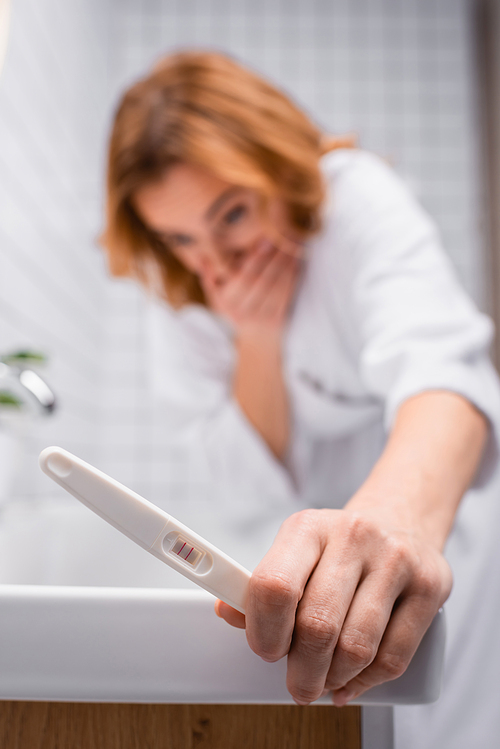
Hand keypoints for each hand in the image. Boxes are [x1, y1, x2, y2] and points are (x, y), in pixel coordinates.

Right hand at [201, 239, 300, 335]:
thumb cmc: (235, 312)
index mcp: (226, 303)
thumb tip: (201, 256)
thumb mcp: (216, 298)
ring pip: (276, 287)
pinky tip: (297, 263)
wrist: (255, 343)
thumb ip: (208, 277)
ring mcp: (261, 318)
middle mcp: (242, 312)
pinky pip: (285, 297)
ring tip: (293, 245)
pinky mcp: (277, 322)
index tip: (266, 240)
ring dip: (286, 265)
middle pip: (262, 280)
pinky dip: (292, 278)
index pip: (243, 278)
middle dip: (274, 258)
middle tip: (285, 237)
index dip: (256, 259)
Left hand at [215, 507, 451, 705]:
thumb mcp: (296, 551)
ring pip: (356, 646)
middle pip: (317, 625)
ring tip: (325, 681)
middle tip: (298, 685)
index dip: (264, 632)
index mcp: (308, 527)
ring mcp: (395, 558)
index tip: (267, 651)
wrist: (401, 518)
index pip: (275, 586)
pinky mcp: (430, 584)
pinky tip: (352, 683)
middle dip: (302, 671)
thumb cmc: (338, 546)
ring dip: (333, 679)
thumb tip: (228, 612)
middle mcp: (352, 535)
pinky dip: (367, 683)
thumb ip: (262, 585)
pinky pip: (394, 657)